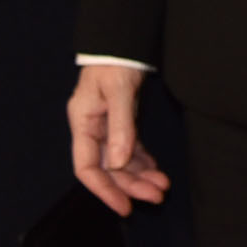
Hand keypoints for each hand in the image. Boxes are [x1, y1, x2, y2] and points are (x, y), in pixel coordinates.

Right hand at [67, 63, 166, 215]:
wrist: (123, 41)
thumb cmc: (116, 62)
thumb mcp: (119, 91)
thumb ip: (120, 126)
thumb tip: (117, 162)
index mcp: (83, 124)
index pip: (87, 168)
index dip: (104, 190)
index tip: (124, 205)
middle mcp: (92, 129)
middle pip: (108, 168)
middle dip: (131, 185)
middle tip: (157, 196)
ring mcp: (106, 126)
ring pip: (121, 161)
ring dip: (140, 175)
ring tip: (162, 187)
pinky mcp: (121, 121)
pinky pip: (130, 148)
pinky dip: (142, 161)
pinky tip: (155, 170)